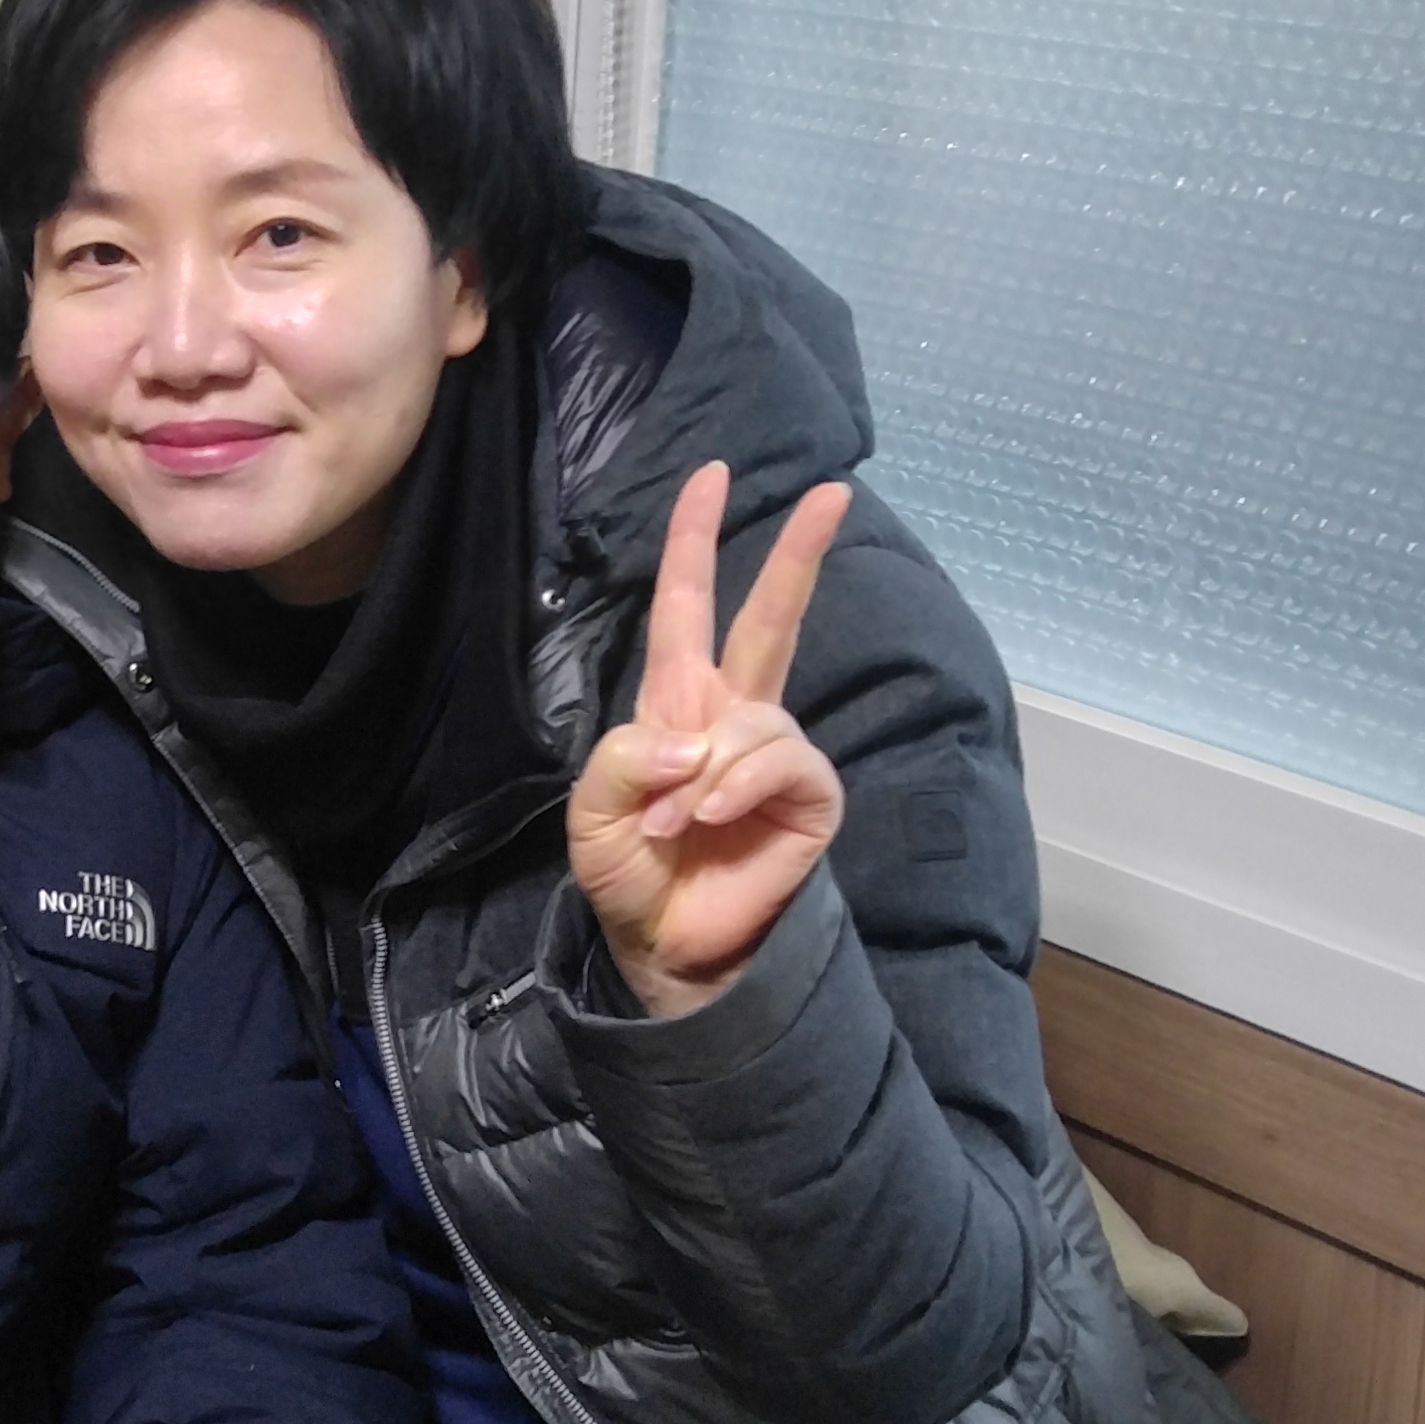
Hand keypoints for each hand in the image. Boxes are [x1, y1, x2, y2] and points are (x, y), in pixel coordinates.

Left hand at [565, 462, 851, 1021]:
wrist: (665, 948)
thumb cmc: (629, 874)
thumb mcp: (592, 812)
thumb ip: (621, 758)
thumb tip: (689, 739)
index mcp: (677, 704)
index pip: (690, 606)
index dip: (697, 540)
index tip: (712, 475)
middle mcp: (733, 716)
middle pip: (770, 618)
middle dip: (799, 554)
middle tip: (833, 492)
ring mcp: (774, 755)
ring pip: (754, 718)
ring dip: (703, 769)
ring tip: (671, 821)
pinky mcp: (808, 796)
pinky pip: (781, 760)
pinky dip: (736, 785)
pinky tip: (708, 817)